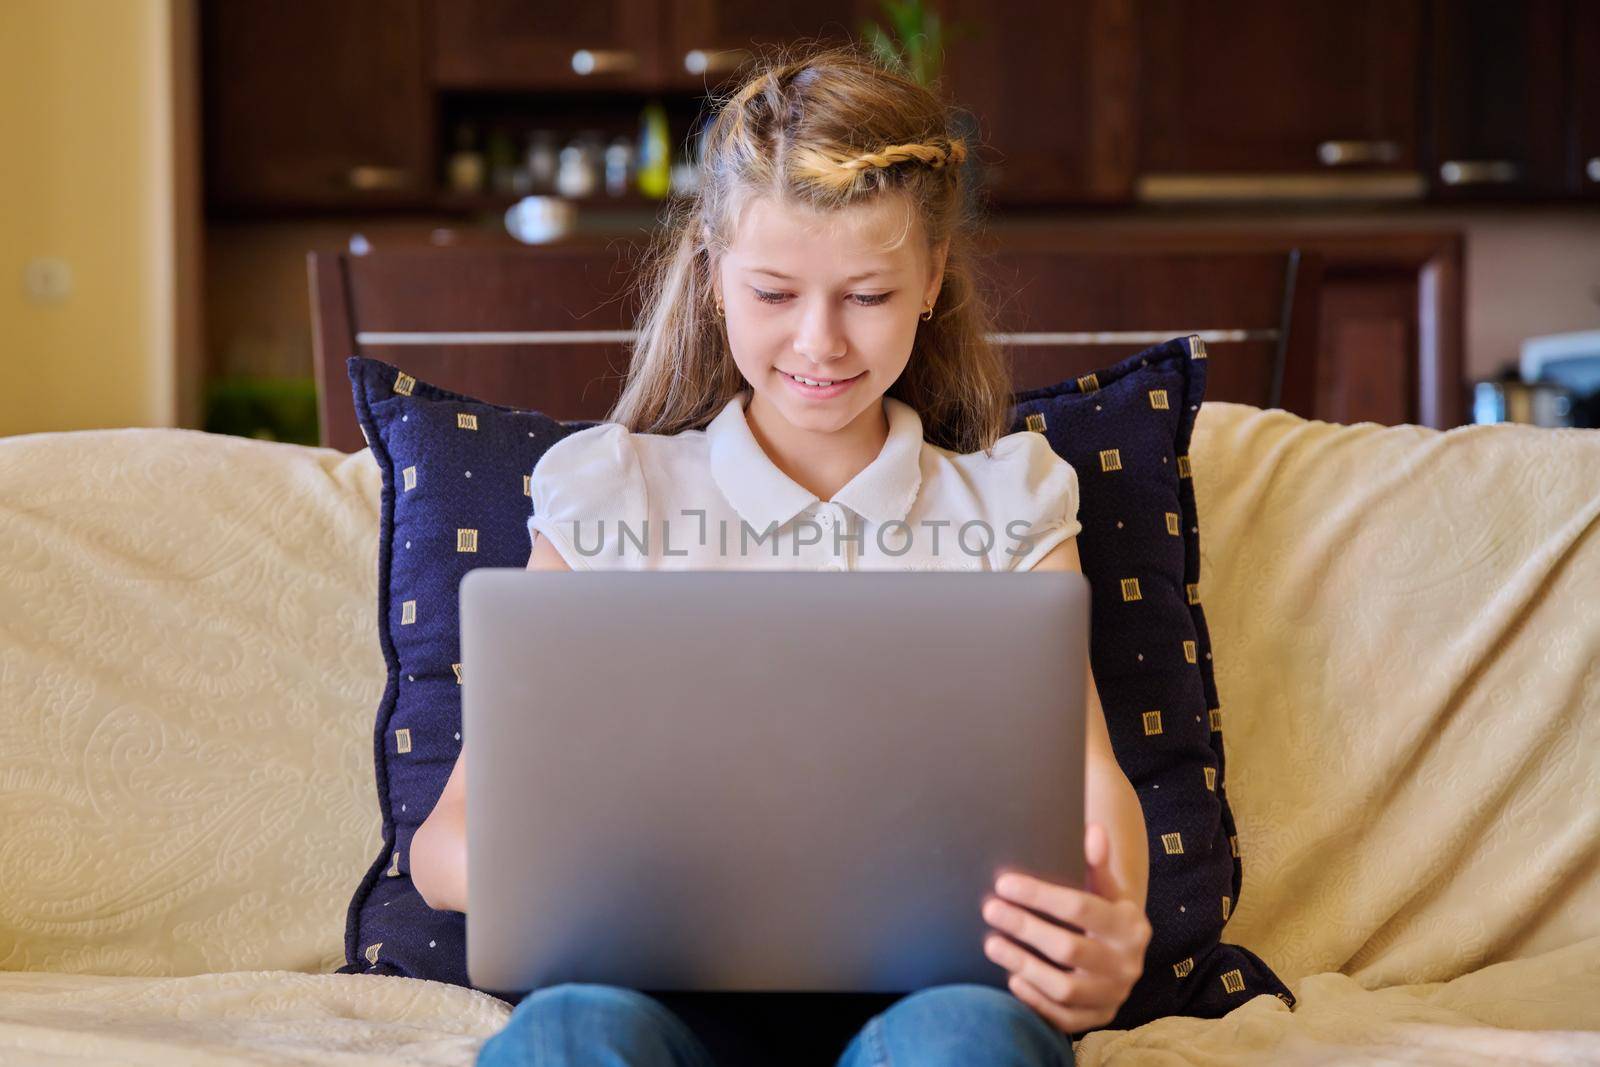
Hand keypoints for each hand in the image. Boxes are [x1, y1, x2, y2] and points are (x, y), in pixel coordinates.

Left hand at [980, 821, 1151, 1034]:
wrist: (1124, 958)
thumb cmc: (1103, 916)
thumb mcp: (1106, 891)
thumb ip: (1096, 864)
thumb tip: (1094, 830)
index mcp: (1130, 925)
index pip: (1080, 907)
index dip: (1039, 895)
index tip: (1004, 883)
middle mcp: (1127, 963)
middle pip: (1068, 947)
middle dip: (1025, 928)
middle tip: (990, 909)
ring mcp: (1114, 995)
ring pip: (1064, 987)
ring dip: (1023, 965)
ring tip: (991, 943)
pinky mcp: (1099, 1019)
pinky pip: (1064, 1018)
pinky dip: (1036, 1001)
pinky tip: (1011, 980)